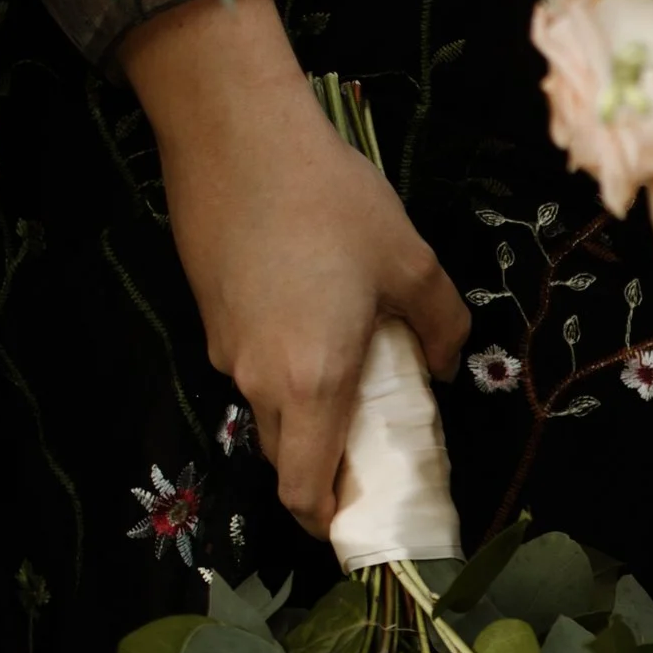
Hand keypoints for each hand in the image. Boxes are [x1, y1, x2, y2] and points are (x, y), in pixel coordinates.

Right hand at [122, 0, 471, 535]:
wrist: (234, 131)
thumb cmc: (328, 198)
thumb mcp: (410, 261)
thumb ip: (440, 325)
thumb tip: (444, 366)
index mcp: (310, 382)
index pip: (305, 491)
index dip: (329, 521)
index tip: (362, 518)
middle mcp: (257, 379)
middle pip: (287, 459)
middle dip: (327, 470)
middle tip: (374, 447)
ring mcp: (223, 347)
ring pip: (266, 411)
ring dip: (306, 415)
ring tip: (352, 374)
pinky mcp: (208, 314)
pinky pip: (248, 366)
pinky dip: (281, 370)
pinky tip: (314, 322)